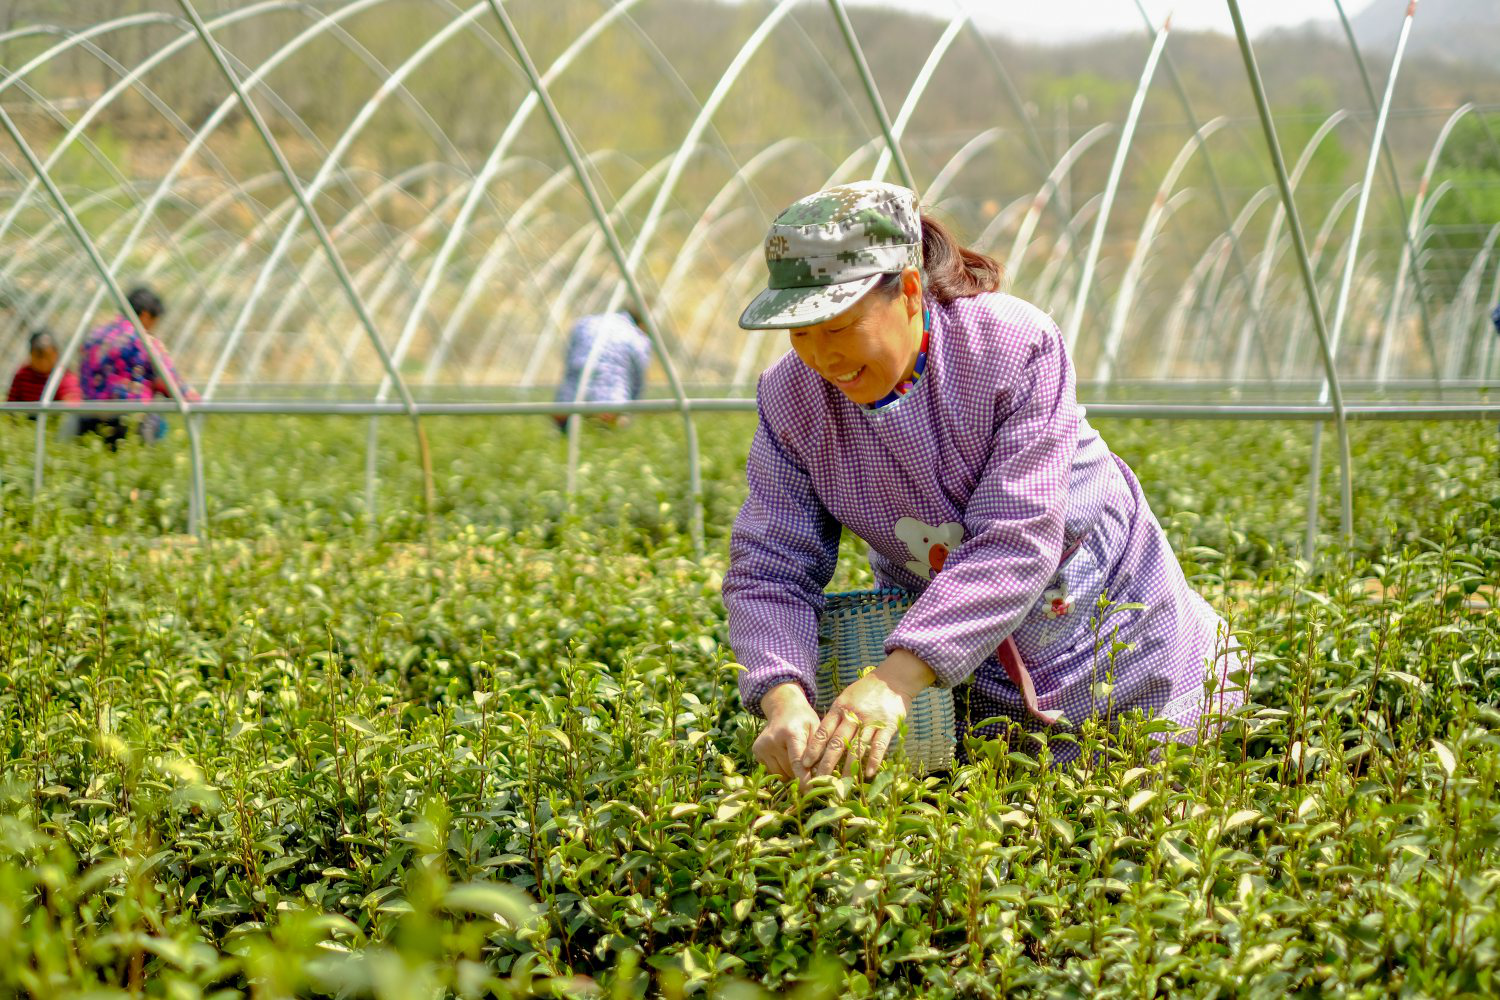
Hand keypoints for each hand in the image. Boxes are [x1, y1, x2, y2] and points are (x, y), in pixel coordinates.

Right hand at [753, 683, 819, 782]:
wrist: (783, 707)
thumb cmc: (804, 720)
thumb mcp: (816, 729)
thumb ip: (818, 751)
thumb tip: (819, 775)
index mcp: (790, 733)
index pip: (796, 761)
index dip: (803, 778)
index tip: (809, 792)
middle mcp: (772, 740)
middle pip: (790, 770)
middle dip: (802, 773)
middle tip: (809, 764)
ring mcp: (762, 746)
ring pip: (781, 774)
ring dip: (791, 771)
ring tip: (795, 755)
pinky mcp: (756, 752)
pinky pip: (773, 771)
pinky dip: (782, 768)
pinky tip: (784, 754)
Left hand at [802, 649, 935, 778]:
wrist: (892, 679)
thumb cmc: (866, 691)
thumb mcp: (845, 698)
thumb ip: (835, 717)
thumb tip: (821, 739)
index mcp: (840, 708)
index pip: (823, 731)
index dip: (814, 748)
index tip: (806, 763)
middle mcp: (853, 715)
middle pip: (838, 743)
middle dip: (827, 763)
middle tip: (820, 780)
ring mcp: (871, 721)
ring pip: (857, 748)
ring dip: (849, 767)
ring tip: (842, 784)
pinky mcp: (888, 726)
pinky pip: (879, 746)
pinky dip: (873, 761)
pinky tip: (868, 774)